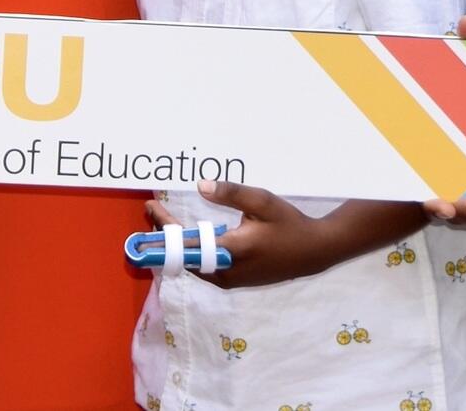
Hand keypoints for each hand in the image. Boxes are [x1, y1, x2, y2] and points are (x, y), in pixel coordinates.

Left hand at [148, 181, 338, 289]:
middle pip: (184, 256)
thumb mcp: (262, 201)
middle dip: (165, 235)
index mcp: (230, 252)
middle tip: (152, 212)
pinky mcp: (235, 280)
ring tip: (166, 221)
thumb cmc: (288, 224)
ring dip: (178, 243)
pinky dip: (193, 250)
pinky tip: (190, 235)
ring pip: (193, 263)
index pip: (187, 244)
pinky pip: (205, 266)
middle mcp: (226, 272)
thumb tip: (200, 185)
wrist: (314, 252)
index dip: (165, 228)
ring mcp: (230, 279)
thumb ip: (231, 193)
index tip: (151, 209)